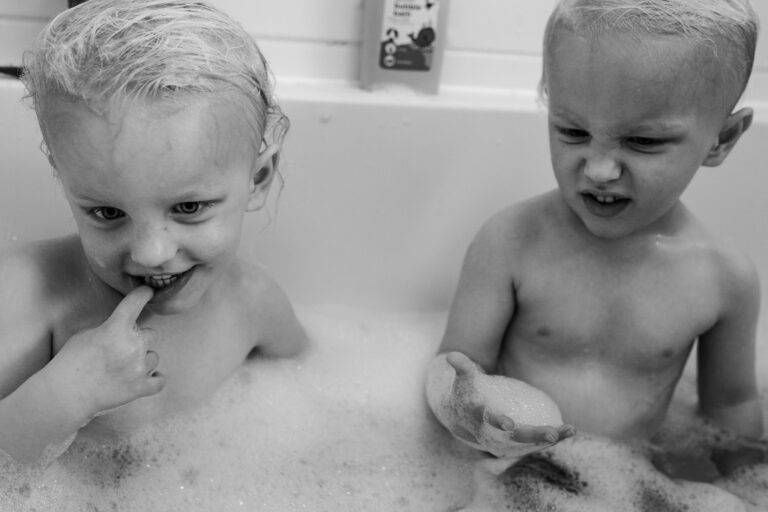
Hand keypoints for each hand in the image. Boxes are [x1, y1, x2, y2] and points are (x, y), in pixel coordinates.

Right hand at [45, 286, 165, 420]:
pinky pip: (160, 381)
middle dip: (139, 339)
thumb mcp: (86, 334)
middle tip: (122, 349)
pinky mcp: (140, 387)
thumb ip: (109, 329)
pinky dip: (155, 378)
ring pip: (154, 357)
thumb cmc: (70, 362)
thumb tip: (121, 330)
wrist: (65, 394)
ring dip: (144, 359)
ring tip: (125, 367)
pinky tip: (148, 376)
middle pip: (151, 334)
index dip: (143, 294)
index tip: (148, 291)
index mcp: (116, 328)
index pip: (135, 303)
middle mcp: (133, 345)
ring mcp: (139, 367)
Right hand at [445, 351, 574, 458]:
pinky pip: (535, 443)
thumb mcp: (463, 379)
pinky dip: (552, 439)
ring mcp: (503, 442)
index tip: (509, 424)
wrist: (460, 418)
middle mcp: (491, 435)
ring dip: (547, 439)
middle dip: (533, 436)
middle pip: (514, 438)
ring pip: (529, 443)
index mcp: (478, 419)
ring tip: (567, 430)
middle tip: (551, 433)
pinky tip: (570, 430)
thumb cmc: (466, 393)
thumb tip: (451, 355)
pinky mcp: (515, 445)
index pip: (488, 421)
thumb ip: (461, 366)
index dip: (498, 422)